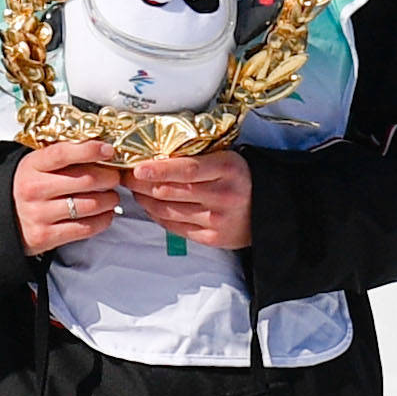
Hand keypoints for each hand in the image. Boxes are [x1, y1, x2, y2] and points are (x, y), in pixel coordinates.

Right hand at [12, 140, 128, 255]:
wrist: (5, 219)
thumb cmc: (30, 188)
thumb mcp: (37, 166)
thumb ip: (63, 156)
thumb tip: (101, 149)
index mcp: (32, 166)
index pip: (63, 153)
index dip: (89, 150)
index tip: (108, 150)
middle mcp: (34, 189)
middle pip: (85, 180)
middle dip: (109, 178)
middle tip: (114, 177)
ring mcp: (39, 214)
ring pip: (90, 205)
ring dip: (110, 200)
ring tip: (111, 197)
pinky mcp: (46, 236)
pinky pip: (86, 228)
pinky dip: (103, 220)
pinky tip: (105, 214)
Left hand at [125, 149, 255, 249]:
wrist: (271, 209)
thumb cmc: (242, 179)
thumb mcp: (226, 158)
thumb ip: (197, 158)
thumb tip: (155, 157)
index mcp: (227, 169)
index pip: (187, 170)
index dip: (159, 170)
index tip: (137, 167)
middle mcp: (222, 196)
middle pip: (171, 192)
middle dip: (141, 184)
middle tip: (125, 176)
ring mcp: (217, 220)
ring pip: (168, 211)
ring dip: (145, 200)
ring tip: (135, 190)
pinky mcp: (213, 238)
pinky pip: (175, 227)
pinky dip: (158, 216)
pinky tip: (151, 206)